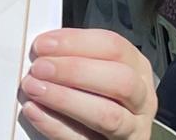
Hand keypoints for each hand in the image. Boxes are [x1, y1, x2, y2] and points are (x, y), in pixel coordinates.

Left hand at [19, 28, 155, 139]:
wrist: (98, 131)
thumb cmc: (95, 94)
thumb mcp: (94, 69)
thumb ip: (74, 57)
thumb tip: (41, 49)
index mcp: (137, 67)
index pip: (114, 47)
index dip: (76, 43)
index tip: (43, 45)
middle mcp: (141, 98)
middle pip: (119, 80)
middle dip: (75, 71)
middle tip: (39, 68)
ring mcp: (132, 129)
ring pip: (108, 115)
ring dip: (65, 99)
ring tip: (34, 88)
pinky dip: (56, 126)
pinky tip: (34, 111)